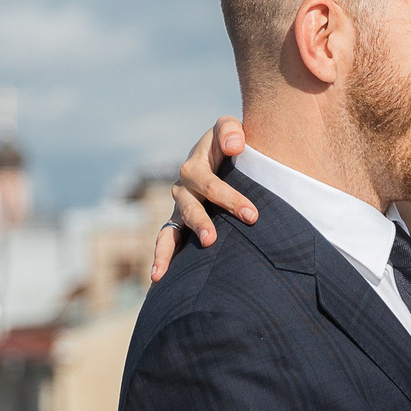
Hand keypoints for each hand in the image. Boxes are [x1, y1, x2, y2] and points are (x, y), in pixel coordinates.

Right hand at [150, 117, 253, 282]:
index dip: (229, 199)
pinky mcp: (180, 223)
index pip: (209, 184)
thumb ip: (230, 131)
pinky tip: (158, 280)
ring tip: (162, 273)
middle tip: (212, 240)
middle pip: (189, 208)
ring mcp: (179, 208)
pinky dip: (162, 259)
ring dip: (168, 251)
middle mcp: (183, 189)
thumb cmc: (228, 143)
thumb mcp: (227, 129)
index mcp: (195, 166)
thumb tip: (235, 146)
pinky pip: (167, 241)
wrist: (219, 153)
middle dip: (201, 224)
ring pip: (170, 229)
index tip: (252, 216)